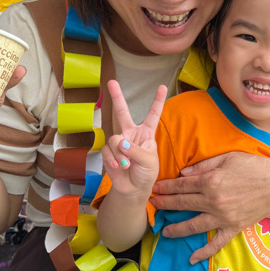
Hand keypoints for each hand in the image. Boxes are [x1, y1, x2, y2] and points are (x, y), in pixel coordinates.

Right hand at [101, 81, 166, 199]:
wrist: (134, 189)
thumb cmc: (146, 173)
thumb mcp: (149, 161)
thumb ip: (137, 151)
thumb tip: (121, 142)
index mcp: (147, 134)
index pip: (153, 114)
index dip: (157, 101)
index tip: (162, 87)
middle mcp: (131, 134)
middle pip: (122, 112)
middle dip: (117, 97)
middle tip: (111, 82)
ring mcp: (119, 142)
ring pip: (114, 139)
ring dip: (120, 154)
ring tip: (127, 165)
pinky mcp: (108, 152)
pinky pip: (107, 150)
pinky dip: (113, 160)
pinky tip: (118, 167)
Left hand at [150, 151, 269, 263]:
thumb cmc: (255, 166)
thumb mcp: (228, 158)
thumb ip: (203, 166)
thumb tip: (183, 174)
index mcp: (211, 181)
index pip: (181, 186)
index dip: (165, 187)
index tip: (155, 189)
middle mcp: (213, 201)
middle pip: (182, 204)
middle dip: (164, 204)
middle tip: (153, 205)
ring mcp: (223, 217)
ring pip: (193, 226)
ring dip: (175, 229)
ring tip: (164, 231)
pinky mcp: (233, 228)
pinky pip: (216, 243)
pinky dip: (204, 252)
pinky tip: (191, 258)